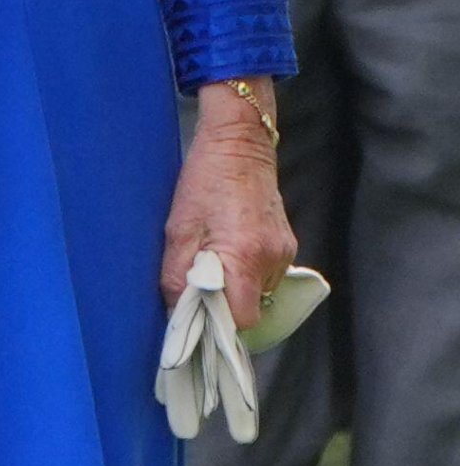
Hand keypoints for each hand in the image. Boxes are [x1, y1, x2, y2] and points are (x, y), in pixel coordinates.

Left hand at [161, 77, 296, 330]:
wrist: (240, 141)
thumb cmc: (204, 179)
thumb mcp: (179, 227)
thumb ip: (178, 275)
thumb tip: (177, 314)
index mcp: (245, 256)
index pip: (241, 320)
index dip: (219, 324)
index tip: (199, 318)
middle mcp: (272, 260)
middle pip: (252, 309)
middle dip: (226, 307)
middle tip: (201, 289)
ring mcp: (284, 252)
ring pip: (260, 292)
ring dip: (237, 287)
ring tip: (215, 261)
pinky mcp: (287, 243)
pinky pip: (267, 273)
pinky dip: (248, 271)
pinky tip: (231, 249)